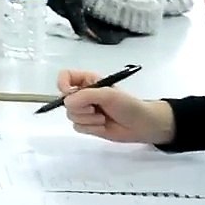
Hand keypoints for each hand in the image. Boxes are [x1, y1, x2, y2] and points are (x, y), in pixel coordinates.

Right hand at [56, 69, 175, 144]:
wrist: (141, 125)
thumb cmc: (128, 105)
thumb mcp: (108, 95)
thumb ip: (86, 95)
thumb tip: (67, 102)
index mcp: (88, 81)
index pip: (65, 76)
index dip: (63, 84)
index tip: (69, 93)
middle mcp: (83, 94)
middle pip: (66, 100)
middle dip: (81, 107)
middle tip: (96, 108)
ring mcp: (85, 110)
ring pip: (71, 115)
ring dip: (88, 119)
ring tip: (103, 117)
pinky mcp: (87, 125)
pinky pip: (77, 127)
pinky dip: (90, 128)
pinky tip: (102, 125)